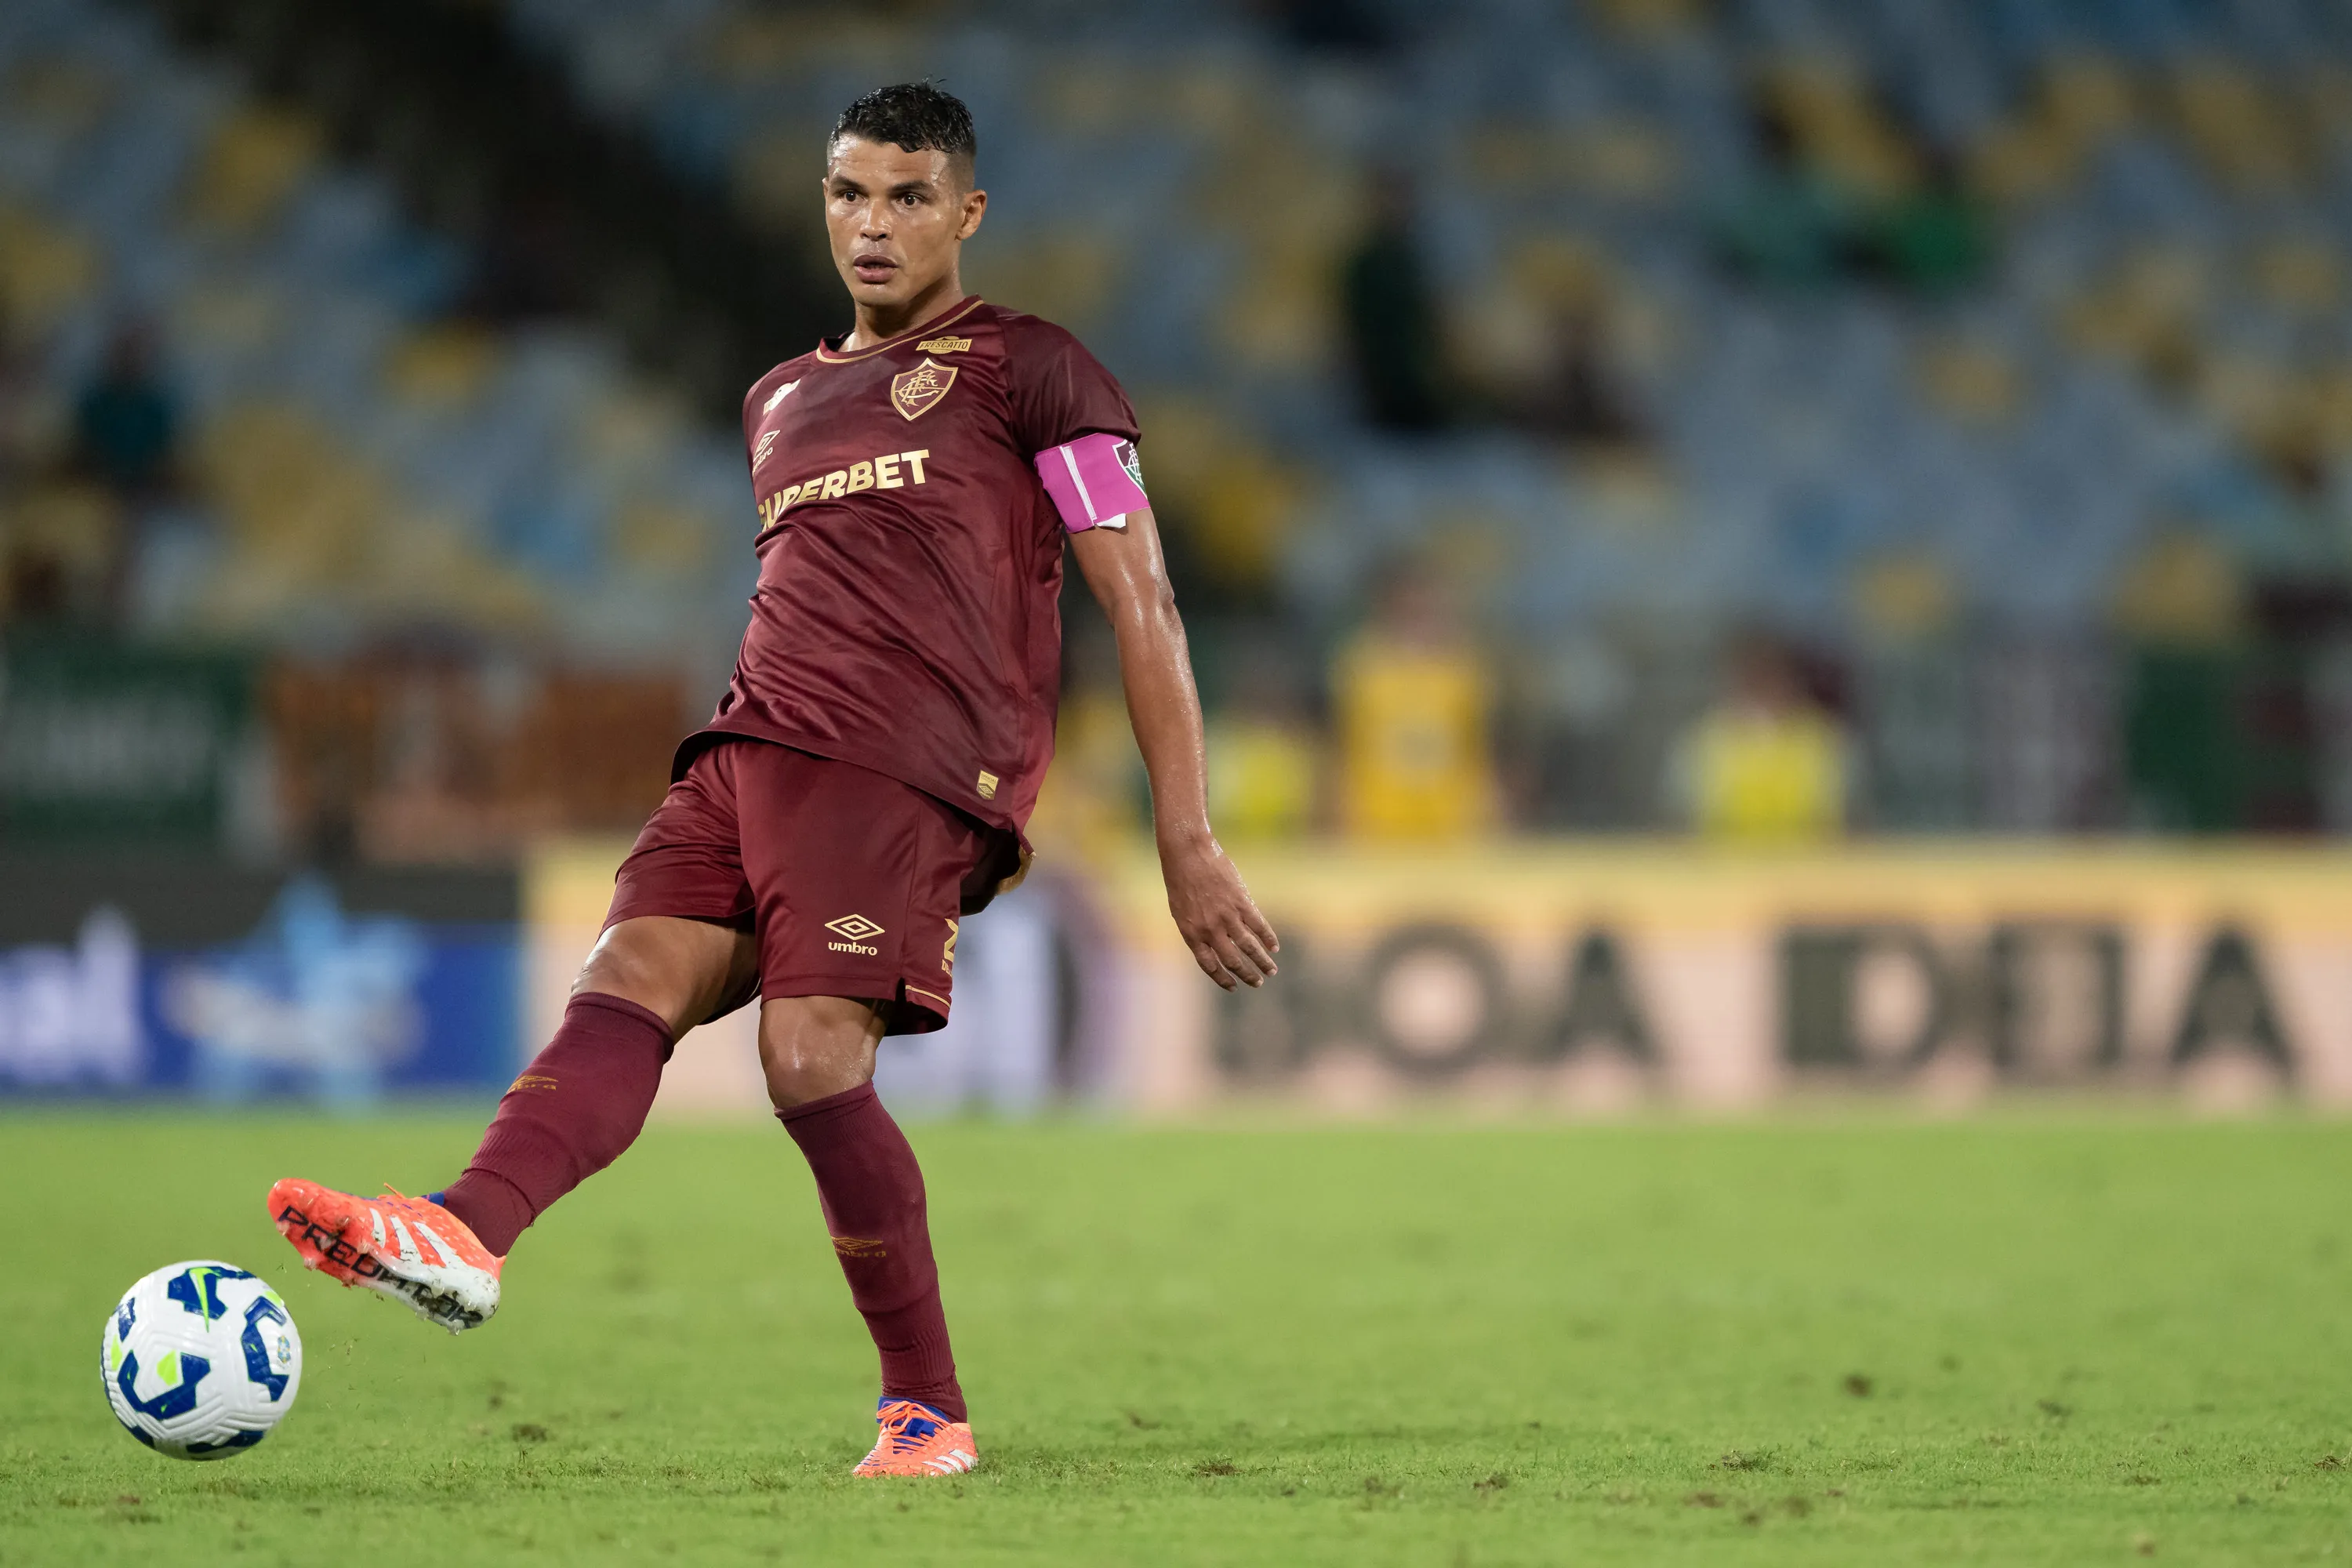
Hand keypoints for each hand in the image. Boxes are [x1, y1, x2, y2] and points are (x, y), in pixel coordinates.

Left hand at [1159, 829, 1279, 989]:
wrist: (1187, 854)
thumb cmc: (1180, 880)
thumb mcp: (1181, 911)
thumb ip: (1196, 930)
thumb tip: (1214, 946)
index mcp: (1192, 934)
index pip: (1210, 966)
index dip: (1222, 979)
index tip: (1233, 986)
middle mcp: (1210, 930)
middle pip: (1233, 961)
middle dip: (1247, 975)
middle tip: (1257, 982)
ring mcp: (1227, 916)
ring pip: (1249, 947)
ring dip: (1262, 961)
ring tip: (1271, 970)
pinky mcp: (1241, 902)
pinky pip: (1259, 926)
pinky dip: (1268, 938)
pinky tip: (1274, 947)